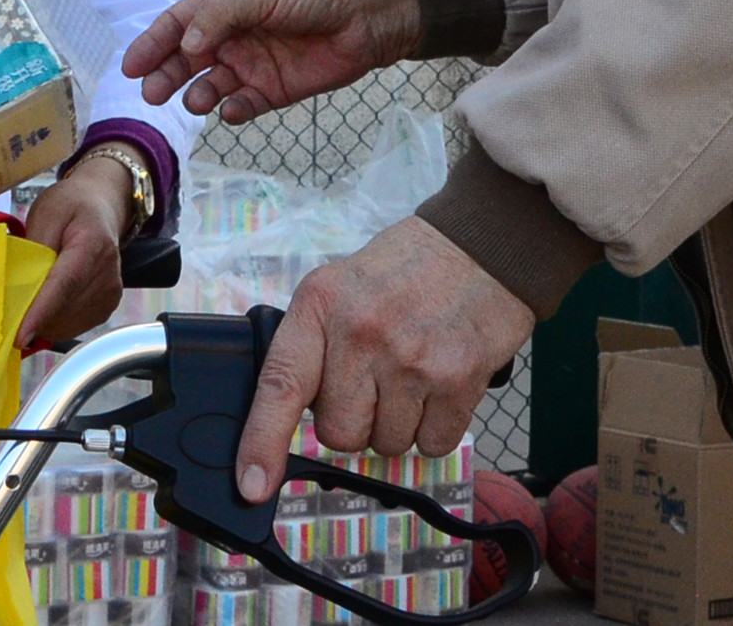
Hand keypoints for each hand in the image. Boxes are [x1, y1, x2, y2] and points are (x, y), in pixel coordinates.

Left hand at [16, 157, 134, 351]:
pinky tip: (46, 307)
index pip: (64, 285)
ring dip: (44, 322)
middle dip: (34, 319)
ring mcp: (111, 293)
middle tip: (8, 312)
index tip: (20, 335)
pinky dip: (56, 323)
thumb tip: (20, 286)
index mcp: (93, 244)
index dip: (41, 312)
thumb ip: (35, 248)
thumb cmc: (70, 206)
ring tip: (29, 302)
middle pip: (65, 309)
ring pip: (69, 323)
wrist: (100, 205)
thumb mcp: (47, 213)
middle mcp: (108, 273)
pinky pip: (76, 326)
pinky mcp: (108, 306)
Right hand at [124, 0, 421, 126]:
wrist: (371, 16)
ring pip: (210, 84)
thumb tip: (187, 45)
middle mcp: (232, 34)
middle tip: (151, 93)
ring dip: (197, 93)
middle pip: (187, 58)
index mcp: (224, 1)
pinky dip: (233, 110)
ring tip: (195, 101)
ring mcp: (251, 63)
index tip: (130, 68)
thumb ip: (220, 15)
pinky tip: (232, 110)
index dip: (152, 43)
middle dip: (166, 74)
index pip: (179, 23)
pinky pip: (243, 105)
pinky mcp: (272, 90)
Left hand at [235, 217, 533, 499]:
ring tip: (410, 372)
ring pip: (385, 445)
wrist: (480, 248)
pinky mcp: (457, 381)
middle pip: (338, 432)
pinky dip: (434, 428)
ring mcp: (411, 360)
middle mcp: (362, 333)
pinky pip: (432, 446)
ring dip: (397, 423)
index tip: (252, 485)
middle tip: (374, 378)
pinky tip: (439, 385)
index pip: (280, 384)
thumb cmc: (404, 272)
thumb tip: (290, 415)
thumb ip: (314, 345)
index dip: (261, 441)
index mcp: (321, 305)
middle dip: (354, 419)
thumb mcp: (340, 287)